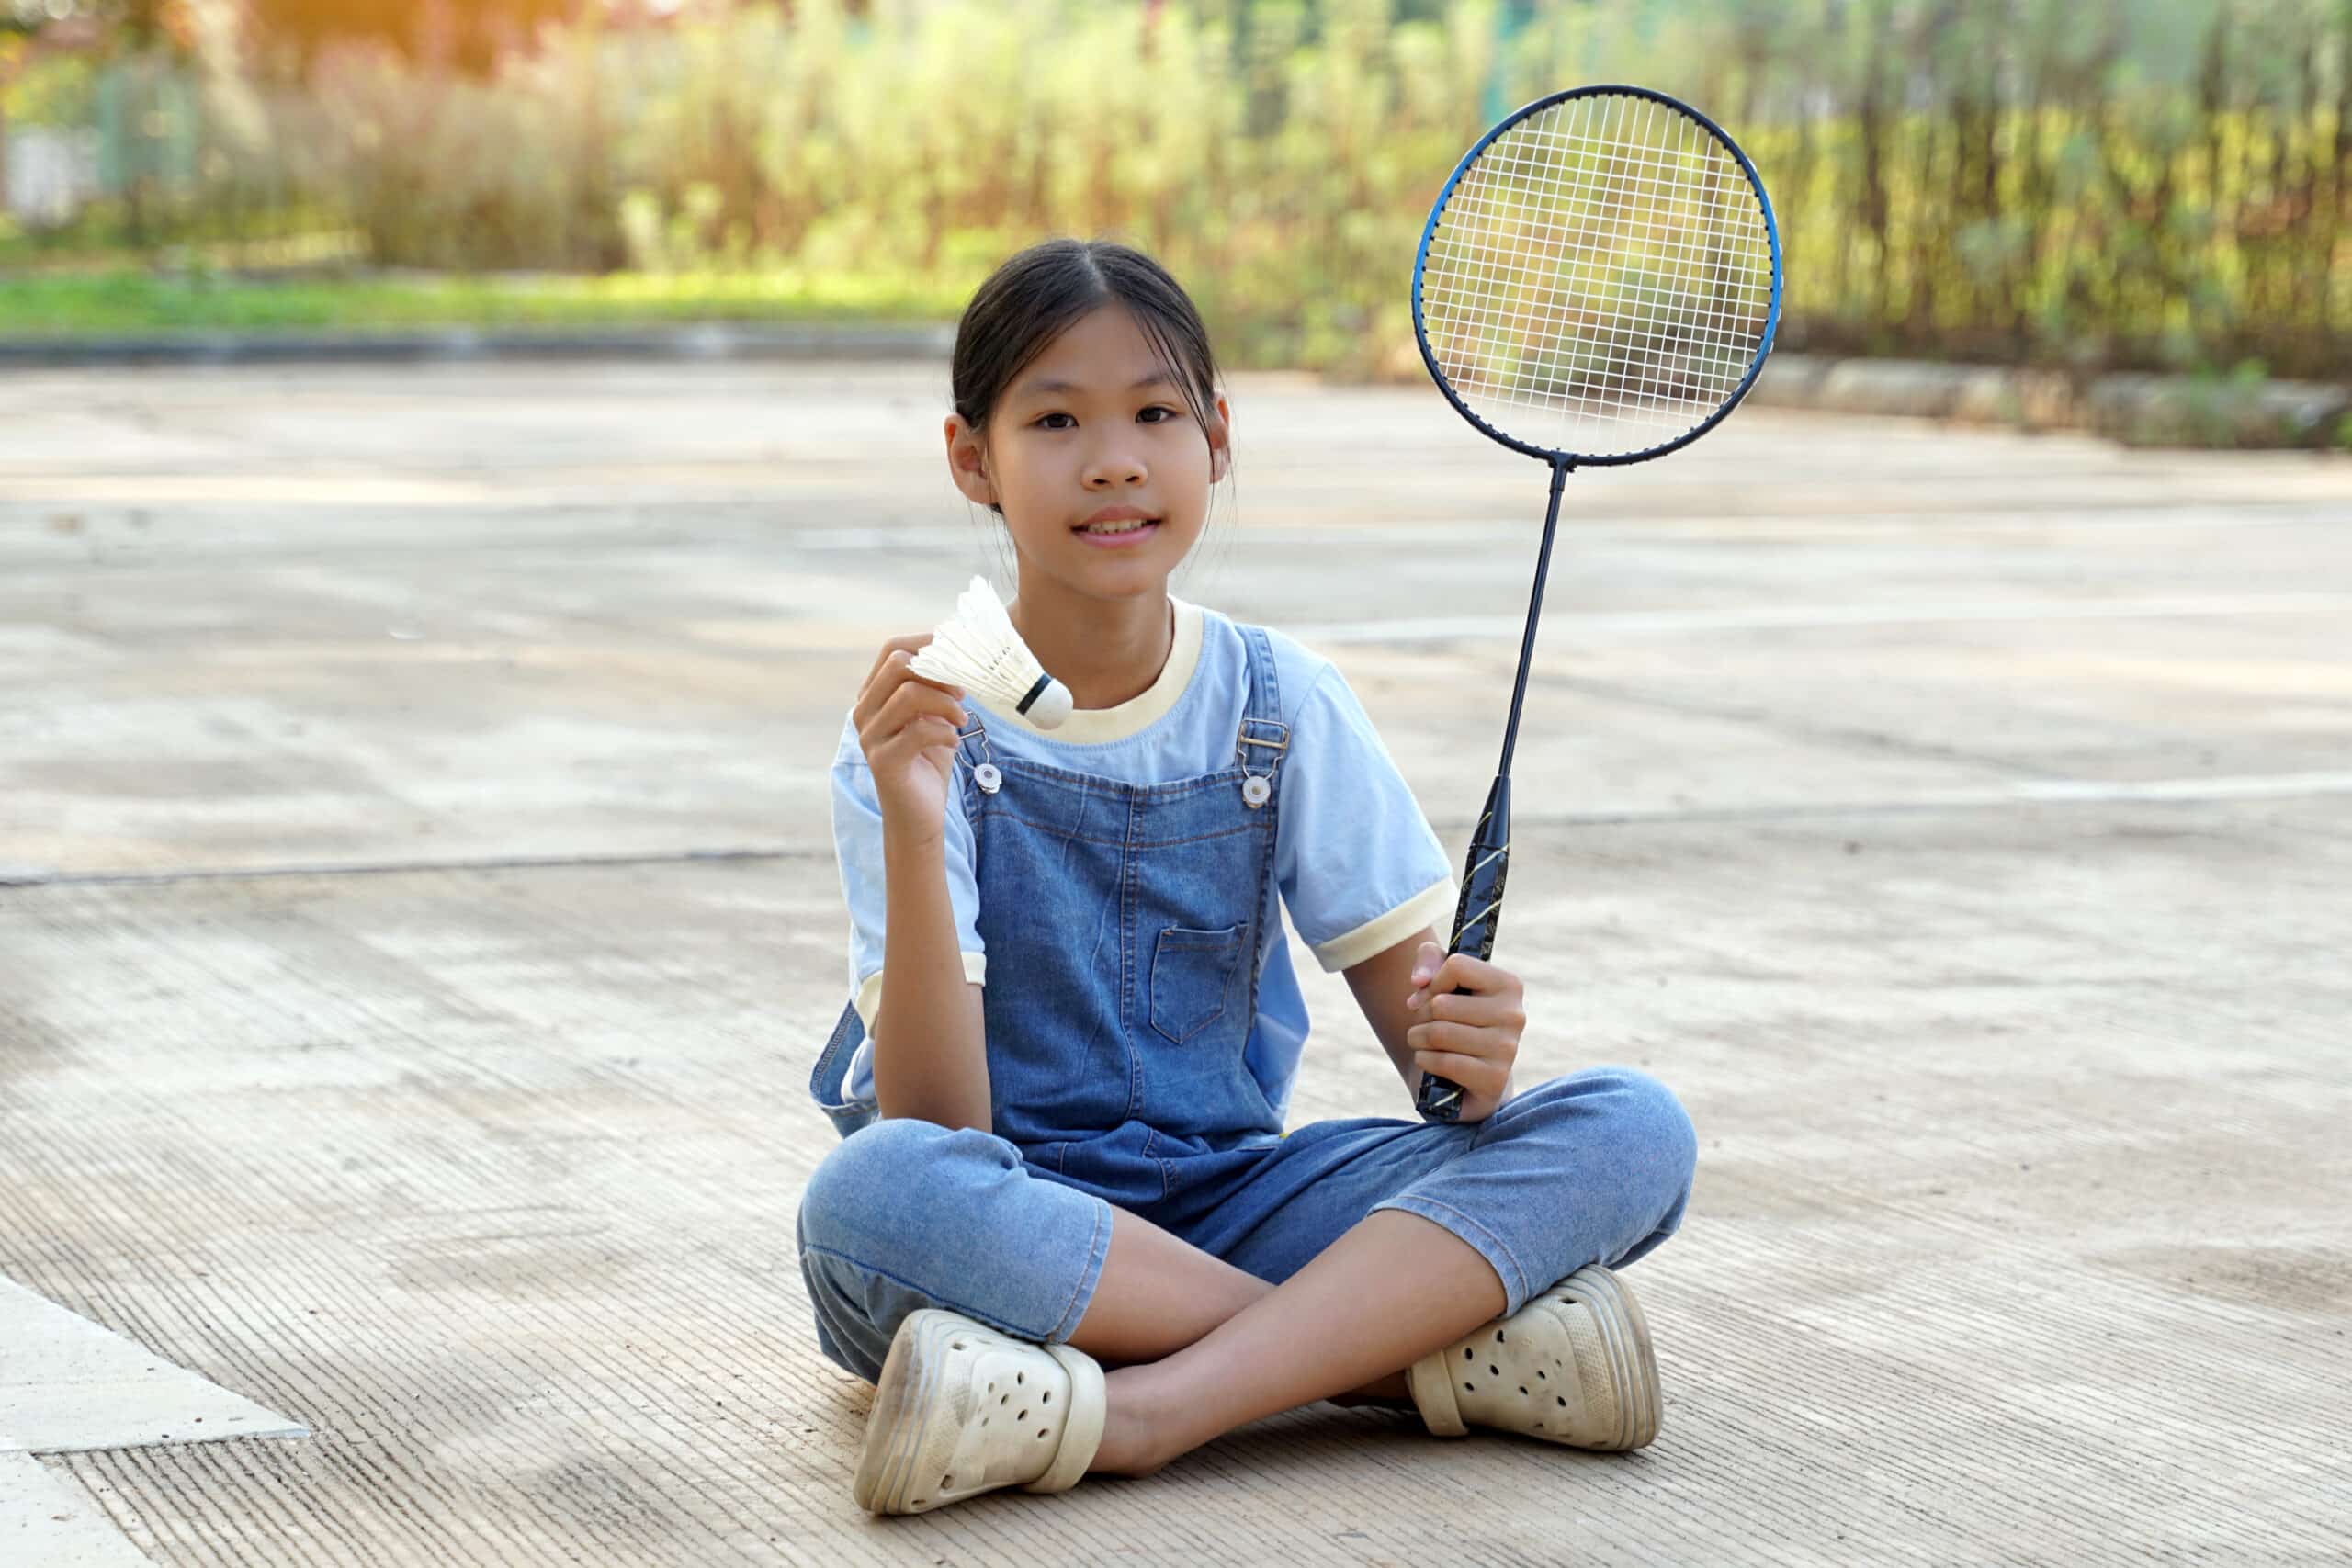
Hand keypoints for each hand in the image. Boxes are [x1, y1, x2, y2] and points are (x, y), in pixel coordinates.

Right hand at [852, 634, 968, 839]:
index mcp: (874, 695)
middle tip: (961, 692)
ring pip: (908, 694)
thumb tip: (959, 653)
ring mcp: (870, 736)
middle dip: (938, 671)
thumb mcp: (934, 715)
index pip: (892, 649)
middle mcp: (864, 711)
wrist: (919, 815)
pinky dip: (945, 732)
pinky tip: (953, 741)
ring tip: (962, 719)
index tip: (958, 653)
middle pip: (897, 663)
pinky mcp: (883, 761)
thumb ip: (937, 687)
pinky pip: (918, 731)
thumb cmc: (928, 761)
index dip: (927, 643)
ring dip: (946, 702)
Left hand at [1404, 938, 1524, 1123]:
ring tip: (1424, 1042)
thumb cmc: (1453, 1020)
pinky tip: (1430, 1061)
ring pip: (1439, 1033)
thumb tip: (1420, 980)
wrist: (1465, 1076)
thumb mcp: (1440, 980)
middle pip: (1441, 1004)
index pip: (1456, 966)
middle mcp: (1514, 1015)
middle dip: (1421, 1016)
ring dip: (1418, 1039)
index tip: (1430, 996)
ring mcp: (1507, 1048)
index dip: (1432, 983)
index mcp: (1508, 985)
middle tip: (1427, 1024)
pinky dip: (1425, 1061)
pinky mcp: (1494, 1078)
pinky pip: (1444, 1062)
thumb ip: (1429, 958)